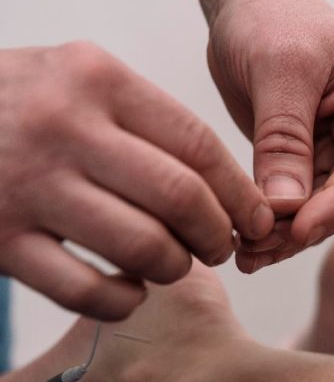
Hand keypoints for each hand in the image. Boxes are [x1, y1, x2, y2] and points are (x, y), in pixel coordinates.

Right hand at [0, 43, 273, 318]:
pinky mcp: (0, 240)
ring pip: (144, 247)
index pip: (198, 146)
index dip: (241, 193)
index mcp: (96, 79)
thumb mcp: (78, 82)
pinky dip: (124, 302)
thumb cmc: (19, 106)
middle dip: (218, 235)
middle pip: (182, 198)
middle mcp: (63, 128)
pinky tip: (128, 290)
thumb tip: (230, 189)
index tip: (259, 219)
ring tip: (173, 265)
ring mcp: (28, 186)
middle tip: (220, 248)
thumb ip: (145, 122)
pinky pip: (89, 292)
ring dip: (175, 268)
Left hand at [200, 0, 333, 271]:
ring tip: (249, 253)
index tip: (300, 229)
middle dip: (307, 224)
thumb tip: (285, 204)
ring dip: (288, 234)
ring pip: (325, 208)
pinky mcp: (313, 161)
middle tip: (261, 248)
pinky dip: (275, 224)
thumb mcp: (279, 70)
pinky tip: (249, 242)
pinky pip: (300, 204)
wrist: (244, 0)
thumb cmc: (272, 14)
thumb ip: (284, 138)